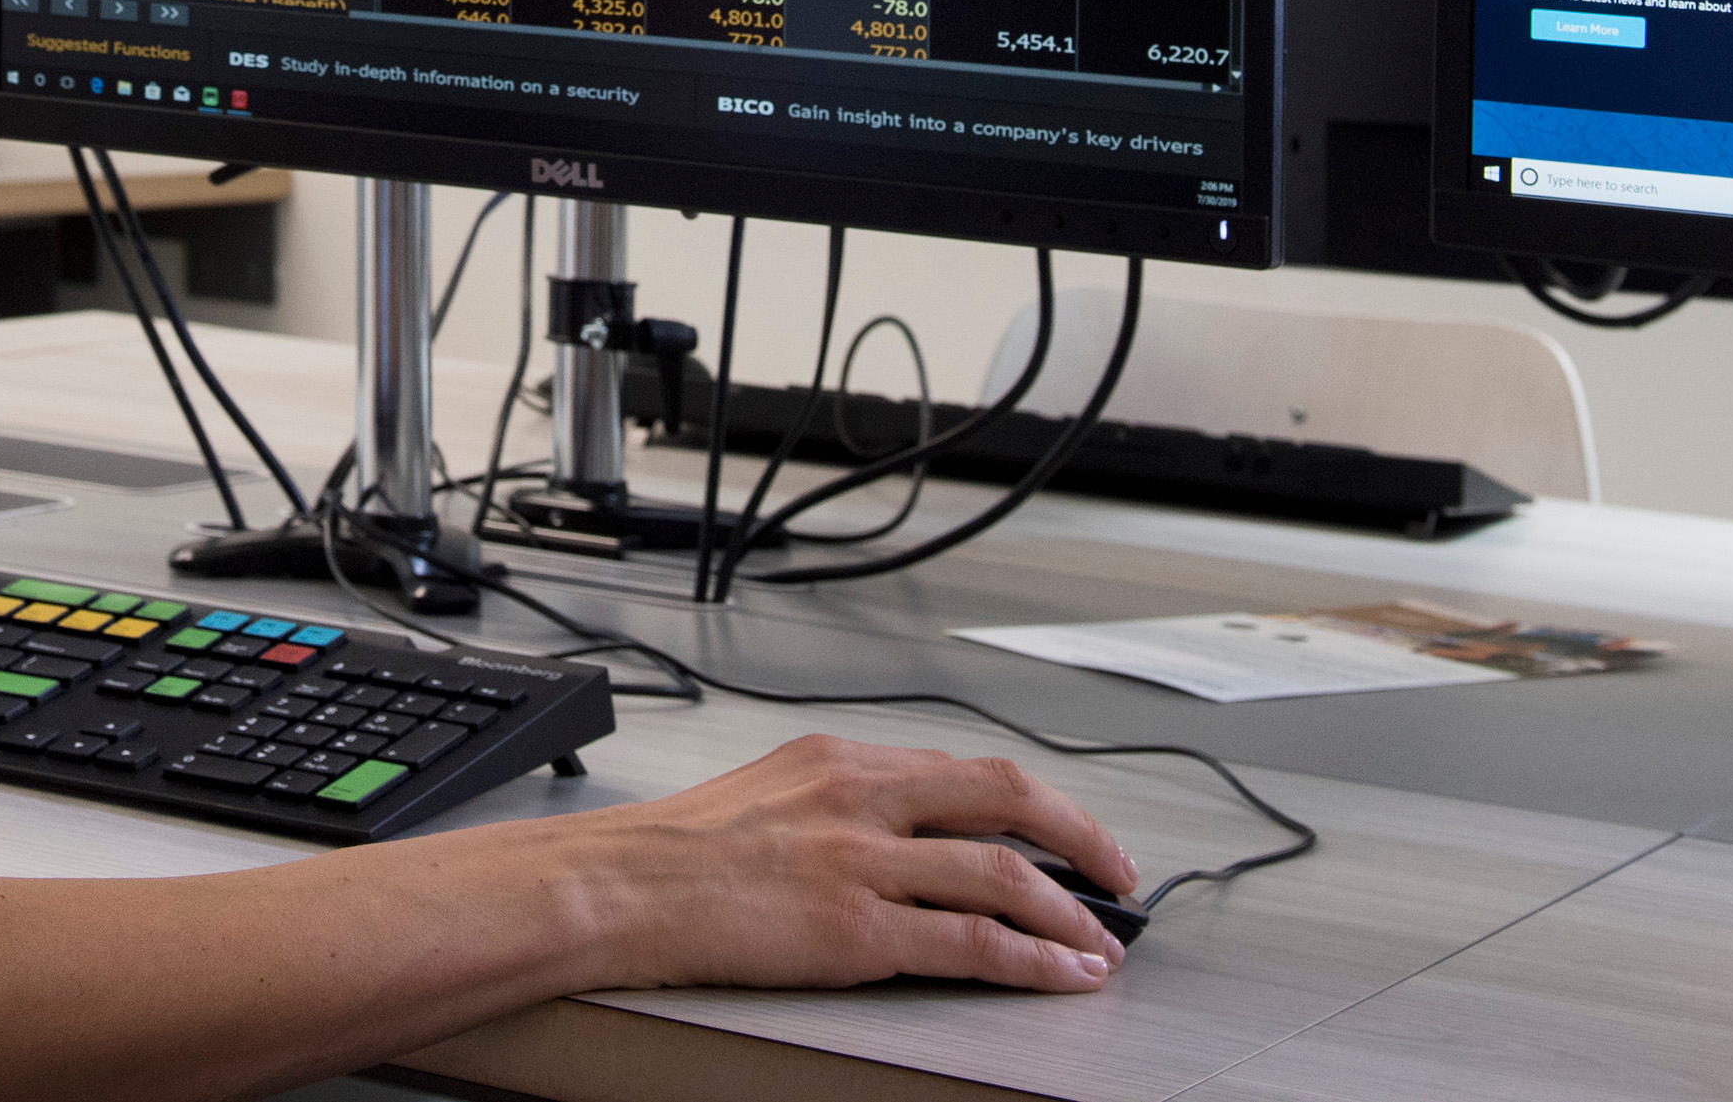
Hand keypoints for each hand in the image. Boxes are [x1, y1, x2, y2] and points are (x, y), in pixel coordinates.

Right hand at [550, 734, 1136, 990]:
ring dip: (1069, 911)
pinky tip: (1060, 973)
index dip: (1032, 804)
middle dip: (1081, 835)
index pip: (963, 771)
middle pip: (1006, 796)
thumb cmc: (670, 853)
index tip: (1064, 830)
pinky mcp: (856, 929)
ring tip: (1102, 942)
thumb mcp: (764, 794)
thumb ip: (834, 805)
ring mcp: (863, 861)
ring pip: (1003, 872)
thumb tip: (892, 834)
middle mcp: (861, 795)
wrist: (613, 886)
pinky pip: (972, 942)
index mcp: (840, 758)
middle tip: (1119, 873)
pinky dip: (1032, 959)